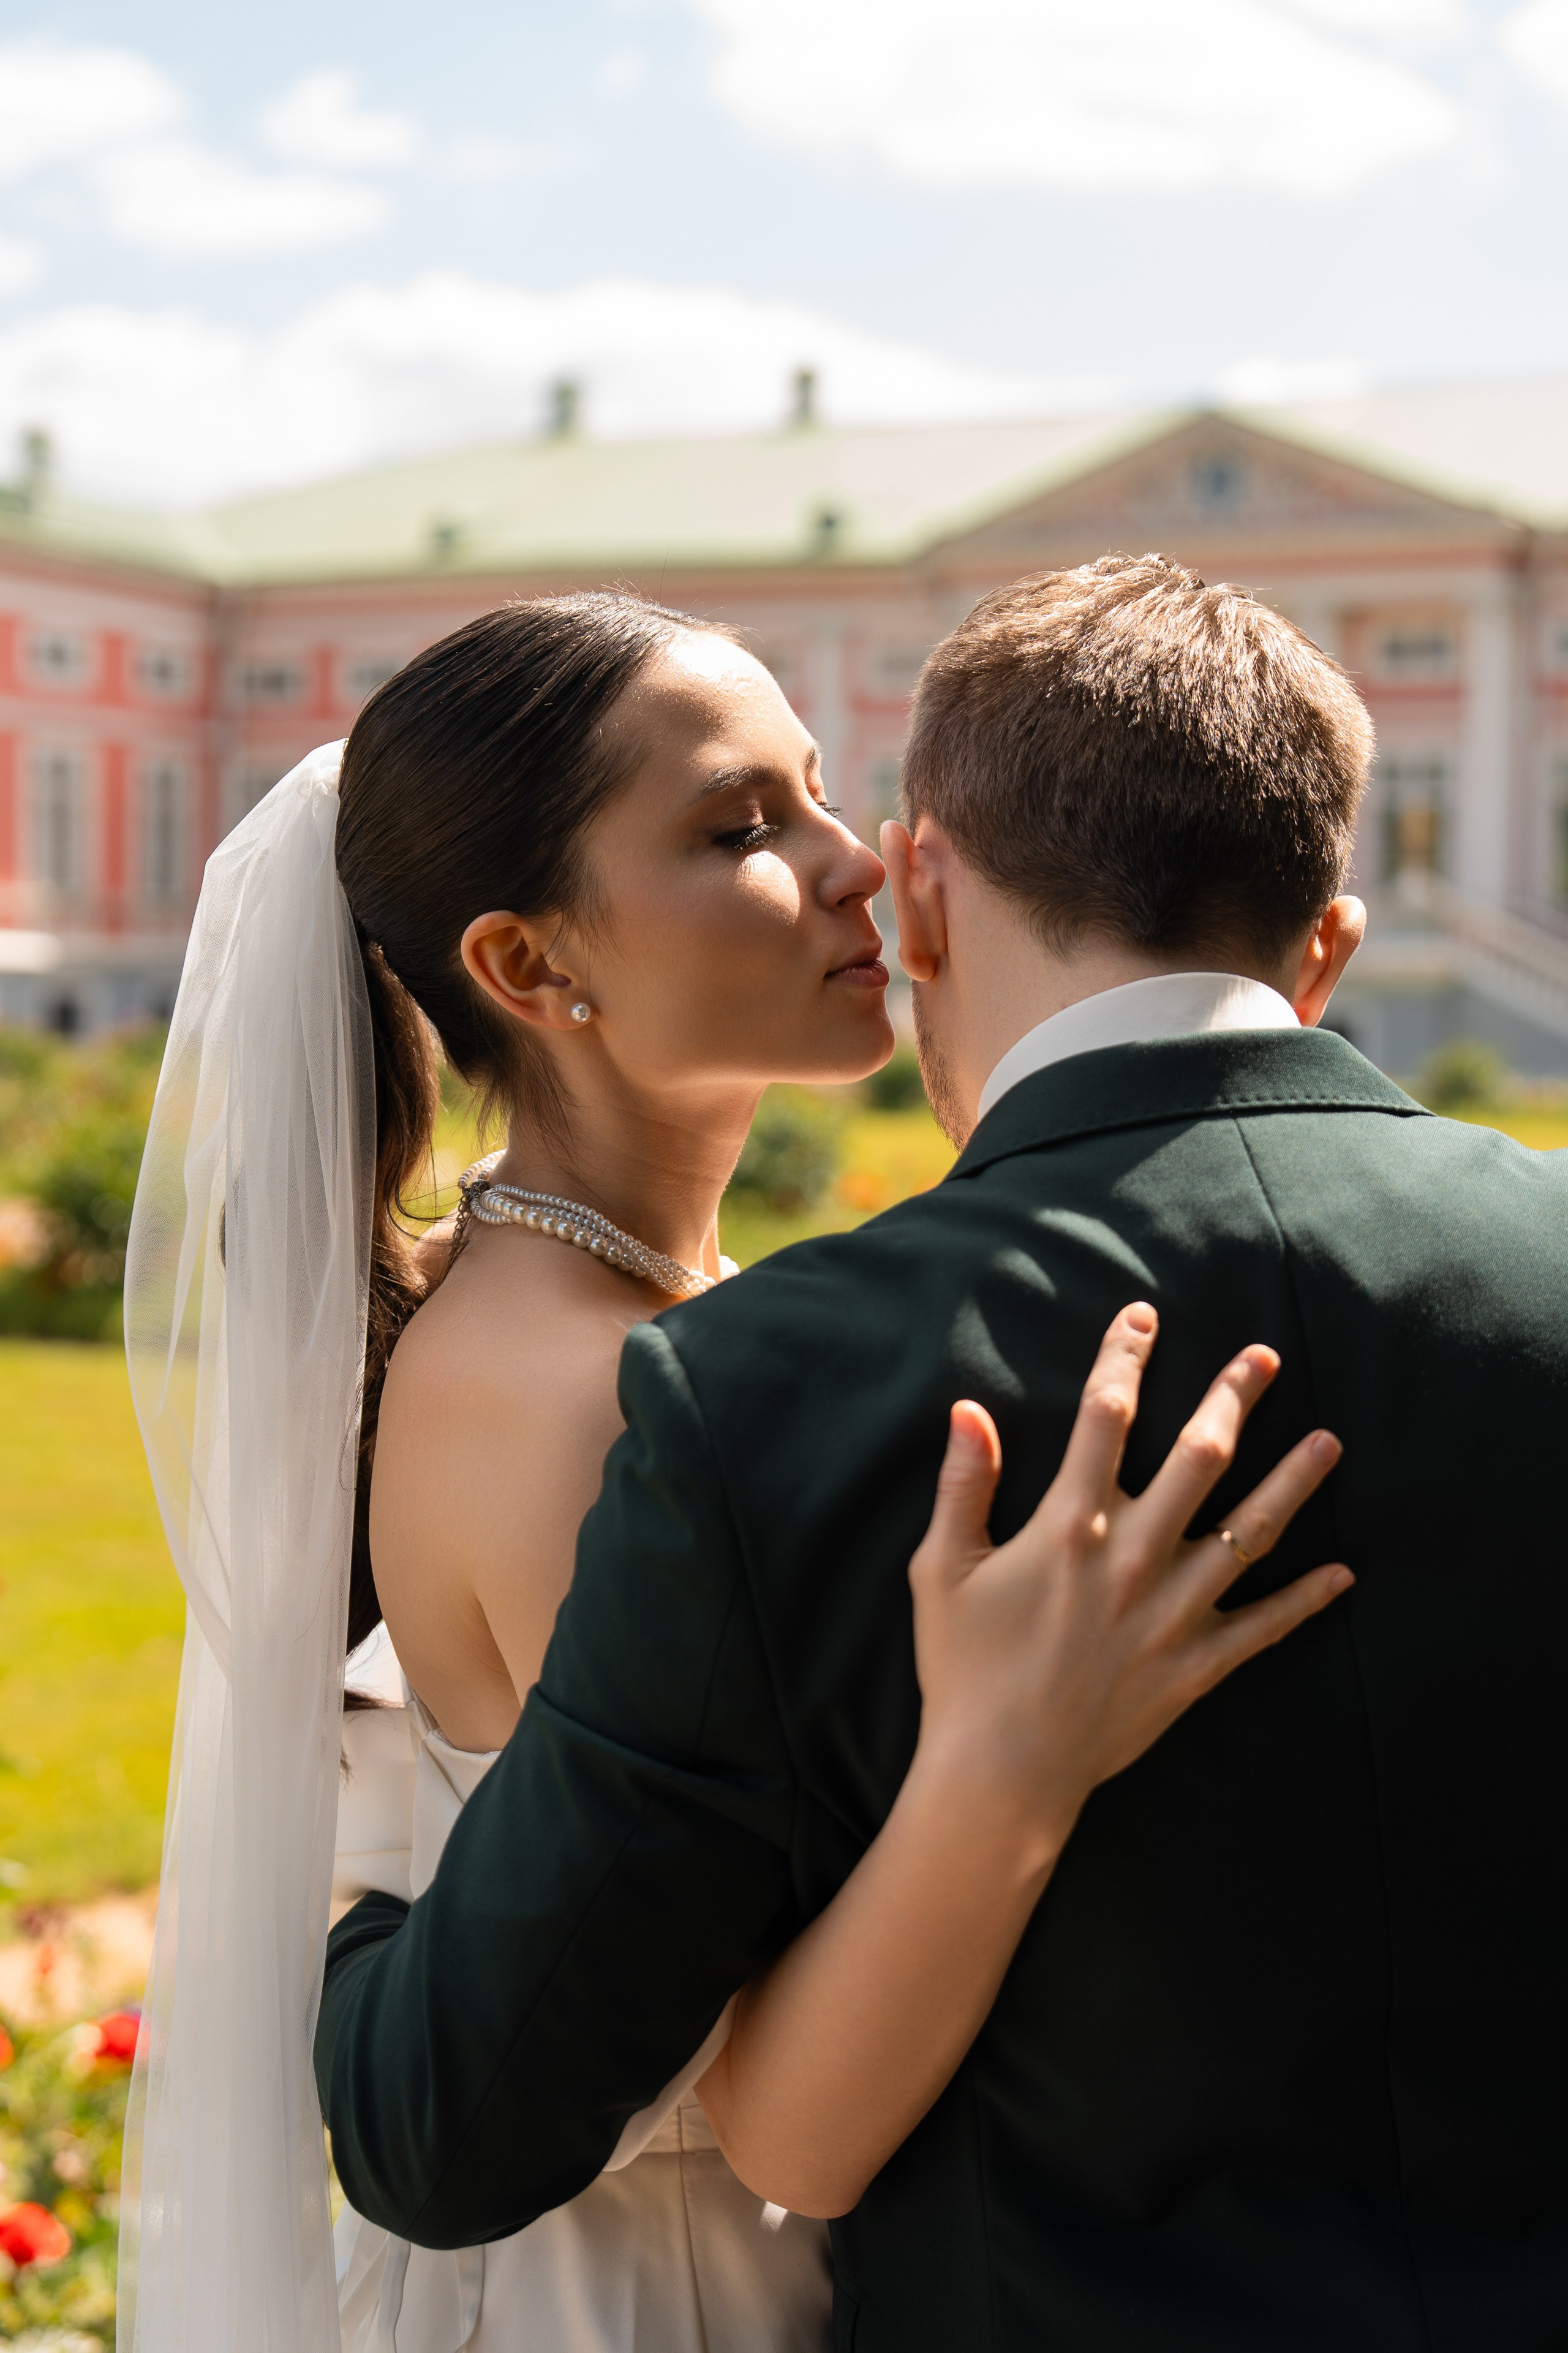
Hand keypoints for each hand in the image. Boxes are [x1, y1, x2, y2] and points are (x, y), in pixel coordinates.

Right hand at [907, 1302, 1350, 1875]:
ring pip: (1249, 1532)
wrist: (1000, 1773)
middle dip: (1234, 1398)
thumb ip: (963, 1485)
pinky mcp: (1195, 1666)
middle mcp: (1134, 1556)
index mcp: (1070, 1524)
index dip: (1124, 1357)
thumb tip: (967, 1409)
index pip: (1104, 1415)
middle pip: (1198, 1456)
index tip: (1142, 1316)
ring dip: (1293, 1482)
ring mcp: (1172, 1612)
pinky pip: (1264, 1628)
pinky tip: (1343, 1574)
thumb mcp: (941, 1569)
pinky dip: (1305, 1601)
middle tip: (1264, 1356)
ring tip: (1329, 1440)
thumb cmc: (963, 1668)